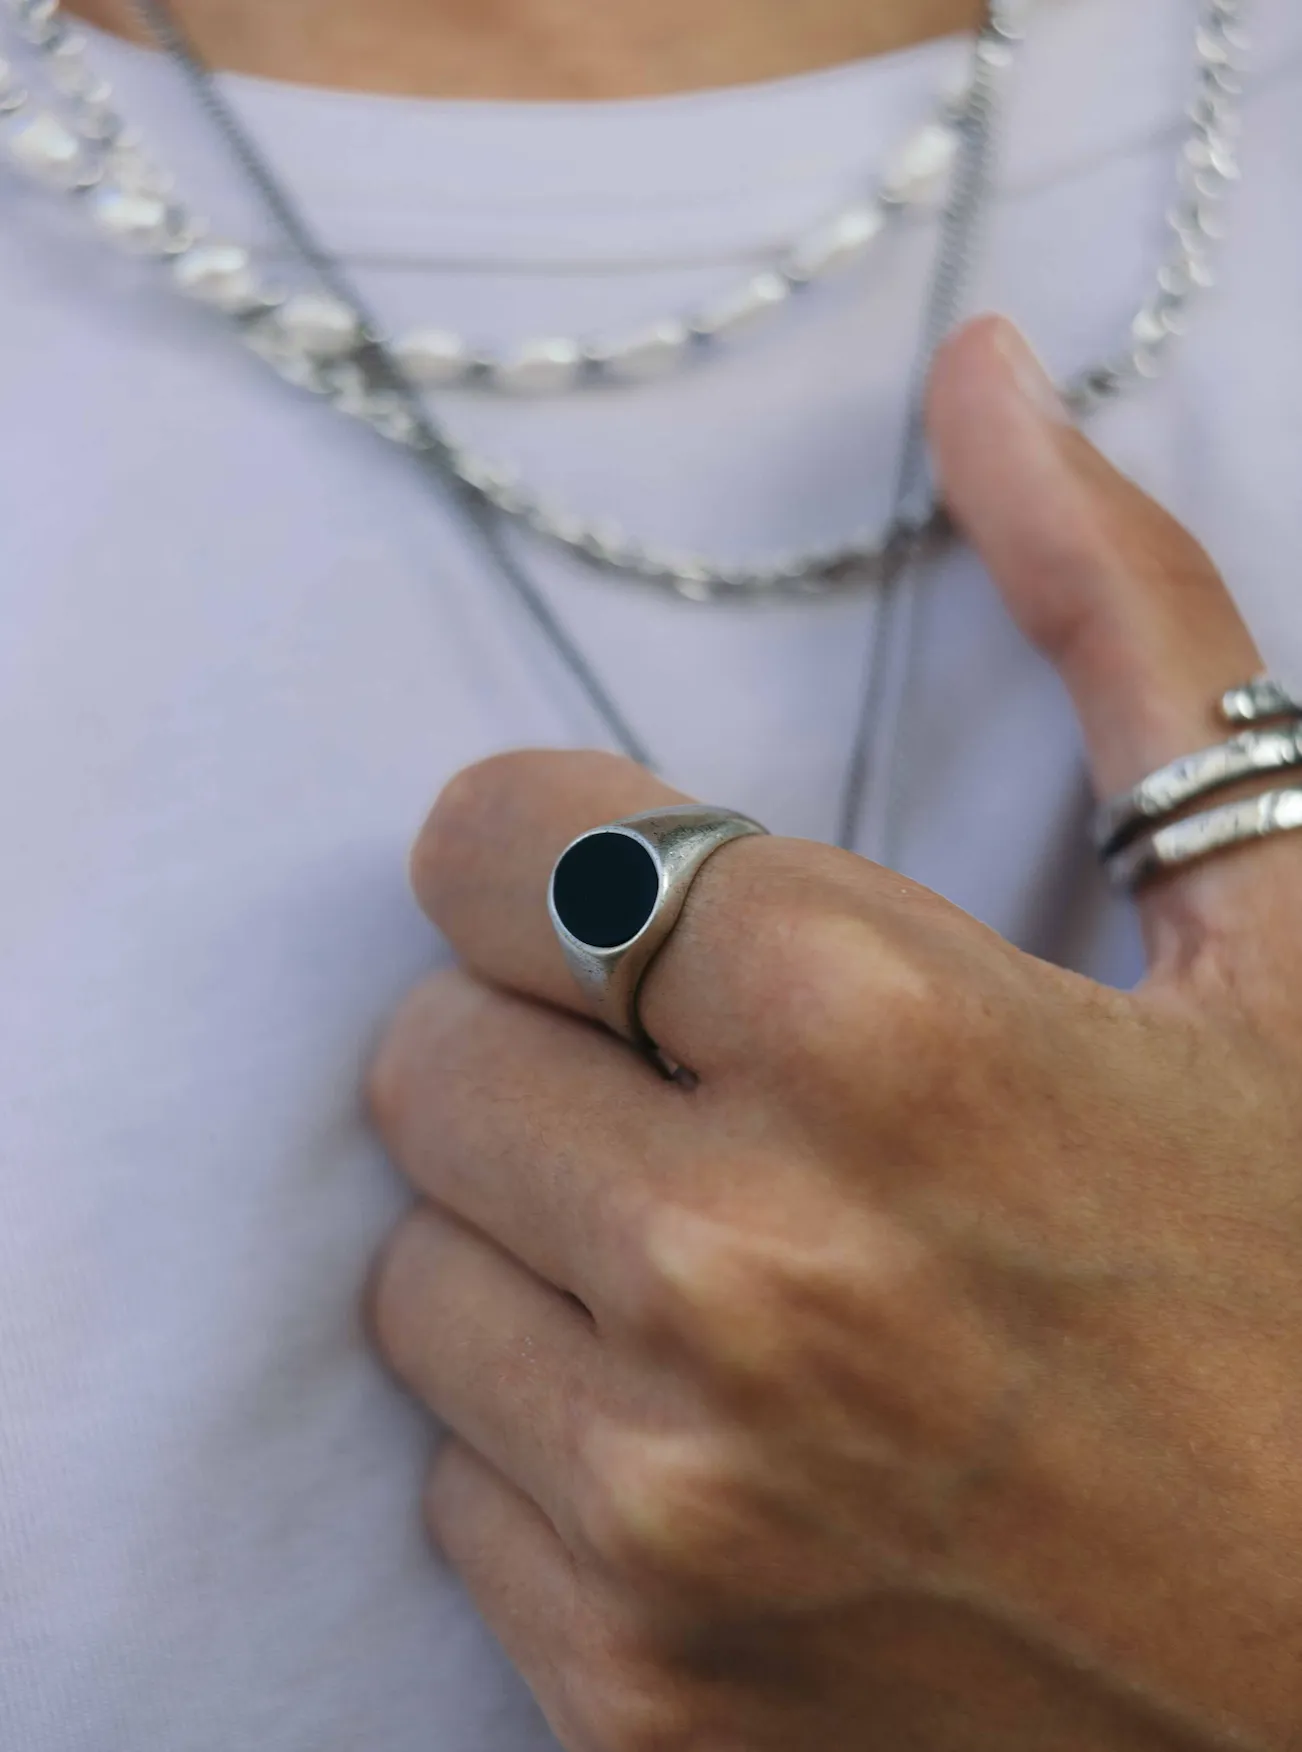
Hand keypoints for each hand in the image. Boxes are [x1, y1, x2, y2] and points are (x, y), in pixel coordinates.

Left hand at [367, 317, 1301, 1751]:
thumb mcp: (1273, 941)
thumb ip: (1117, 630)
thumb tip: (985, 380)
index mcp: (880, 1035)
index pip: (497, 847)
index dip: (557, 862)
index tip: (633, 908)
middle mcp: (742, 1273)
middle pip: (428, 1057)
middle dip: (555, 1058)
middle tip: (725, 1111)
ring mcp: (672, 1509)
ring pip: (420, 1278)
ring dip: (550, 1255)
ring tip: (749, 1285)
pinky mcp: (634, 1693)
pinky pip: (461, 1493)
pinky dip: (568, 1452)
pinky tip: (748, 1451)